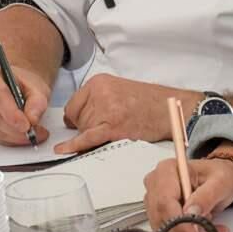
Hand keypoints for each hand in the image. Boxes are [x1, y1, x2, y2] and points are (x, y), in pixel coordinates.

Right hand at [0, 61, 50, 145]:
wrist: (20, 86)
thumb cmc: (25, 84)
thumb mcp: (38, 88)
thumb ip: (37, 102)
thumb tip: (32, 119)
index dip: (12, 114)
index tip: (27, 125)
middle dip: (14, 129)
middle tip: (33, 133)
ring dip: (13, 136)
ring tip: (32, 135)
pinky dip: (9, 139)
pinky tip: (21, 137)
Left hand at [55, 74, 199, 153]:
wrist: (170, 109)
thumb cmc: (148, 102)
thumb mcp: (118, 89)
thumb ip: (97, 99)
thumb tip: (75, 118)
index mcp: (99, 81)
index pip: (73, 105)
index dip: (77, 118)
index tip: (82, 123)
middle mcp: (99, 92)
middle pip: (77, 119)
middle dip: (88, 127)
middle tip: (112, 125)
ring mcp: (105, 108)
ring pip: (83, 130)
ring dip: (95, 136)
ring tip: (119, 128)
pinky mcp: (112, 126)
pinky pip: (86, 138)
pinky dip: (73, 146)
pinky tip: (62, 150)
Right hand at [143, 155, 232, 231]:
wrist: (220, 180)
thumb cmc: (219, 175)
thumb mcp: (221, 182)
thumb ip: (206, 196)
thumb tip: (191, 212)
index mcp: (167, 169)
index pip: (164, 201)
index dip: (178, 221)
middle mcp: (156, 183)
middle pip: (161, 216)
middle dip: (185, 228)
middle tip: (206, 228)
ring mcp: (155, 199)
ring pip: (163, 228)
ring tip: (208, 222)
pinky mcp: (159, 214)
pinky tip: (202, 229)